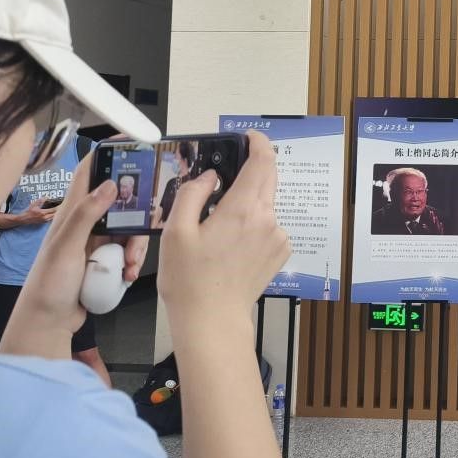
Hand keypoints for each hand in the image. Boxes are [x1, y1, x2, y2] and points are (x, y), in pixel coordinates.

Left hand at [0, 154, 148, 358]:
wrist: (49, 321)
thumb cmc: (49, 284)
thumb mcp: (66, 246)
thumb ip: (86, 214)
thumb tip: (111, 184)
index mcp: (73, 211)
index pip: (91, 170)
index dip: (110, 152)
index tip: (135, 142)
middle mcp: (88, 221)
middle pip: (123, 202)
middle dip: (139, 212)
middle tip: (149, 221)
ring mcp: (98, 241)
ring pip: (131, 229)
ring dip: (136, 245)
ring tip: (130, 264)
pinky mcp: (107, 258)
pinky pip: (130, 251)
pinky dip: (134, 261)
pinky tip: (128, 274)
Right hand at [21, 199, 56, 224]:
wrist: (23, 219)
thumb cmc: (28, 212)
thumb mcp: (33, 205)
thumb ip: (40, 201)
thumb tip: (46, 197)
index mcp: (43, 213)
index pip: (53, 210)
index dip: (57, 207)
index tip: (60, 204)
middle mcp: (44, 217)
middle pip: (54, 214)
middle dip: (57, 210)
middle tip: (58, 207)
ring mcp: (44, 220)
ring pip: (53, 217)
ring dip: (54, 214)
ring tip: (55, 210)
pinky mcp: (42, 222)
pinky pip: (50, 220)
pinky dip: (52, 217)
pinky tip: (51, 214)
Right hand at [158, 132, 287, 338]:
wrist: (212, 320)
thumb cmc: (190, 280)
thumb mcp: (177, 231)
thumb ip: (193, 194)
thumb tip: (210, 176)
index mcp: (243, 209)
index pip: (263, 162)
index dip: (259, 143)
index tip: (249, 137)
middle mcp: (268, 219)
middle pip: (267, 180)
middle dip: (249, 172)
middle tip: (224, 180)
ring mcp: (278, 236)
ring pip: (266, 204)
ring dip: (247, 204)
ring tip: (219, 227)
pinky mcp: (281, 251)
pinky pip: (269, 226)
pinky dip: (254, 224)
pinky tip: (232, 245)